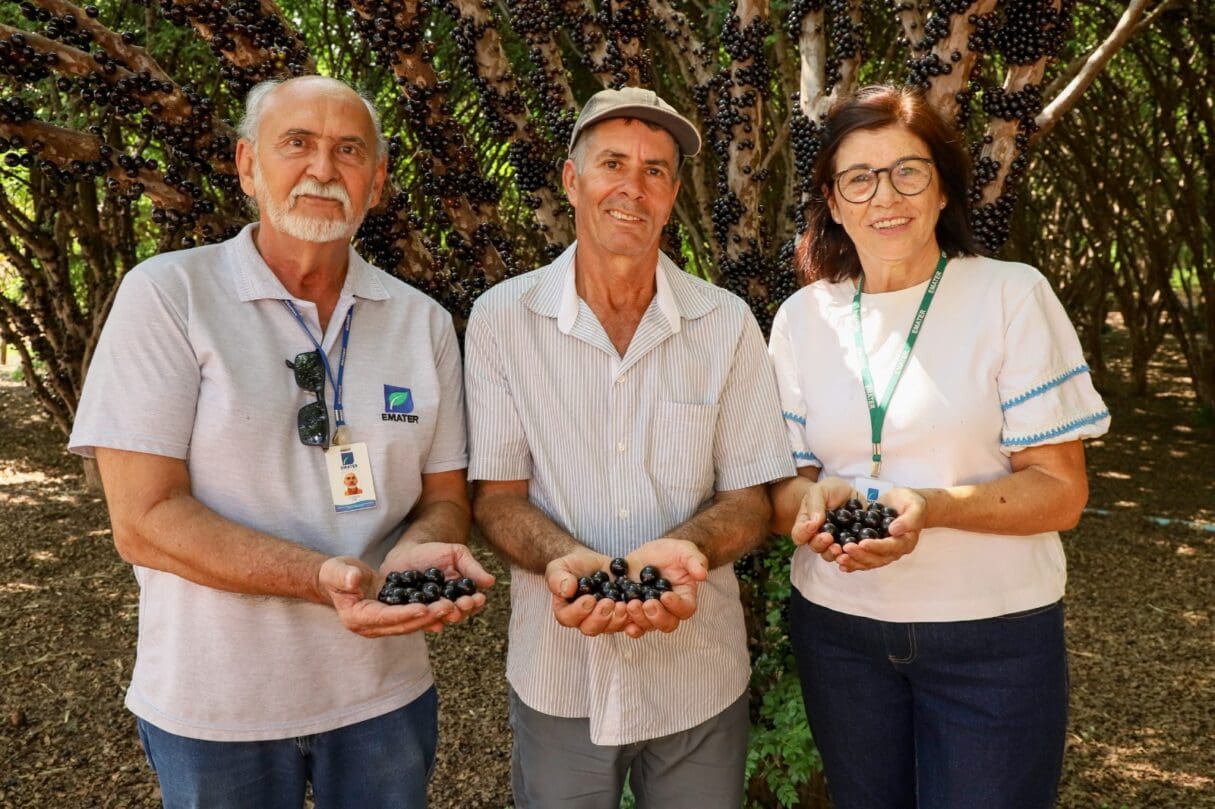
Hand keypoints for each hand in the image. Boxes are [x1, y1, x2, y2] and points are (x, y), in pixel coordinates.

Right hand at [321, 556, 457, 637]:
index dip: (405, 613)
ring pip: (411, 623)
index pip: (384, 617)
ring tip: (454, 606)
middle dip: (426, 617)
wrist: (340, 579)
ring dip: (433, 616)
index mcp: (357, 618)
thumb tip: (353, 579)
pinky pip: (413, 617)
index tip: (424, 607)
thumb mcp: (336, 571)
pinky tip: (449, 605)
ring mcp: (383, 625)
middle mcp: (371, 627)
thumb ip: (343, 575)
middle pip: (402, 624)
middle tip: (448, 607)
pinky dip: (430, 613)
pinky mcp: (393, 618)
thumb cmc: (336, 574)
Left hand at [379, 543, 495, 630]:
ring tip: (447, 610)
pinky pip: (419, 621)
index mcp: (460, 595)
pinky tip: (432, 623)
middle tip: (461, 605)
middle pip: (458, 615)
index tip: (476, 598)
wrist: (406, 553)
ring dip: (445, 617)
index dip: (475, 602)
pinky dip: (426, 623)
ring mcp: (430, 612)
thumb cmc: (433, 552)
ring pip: (440, 620)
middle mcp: (447, 607)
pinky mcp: (413, 615)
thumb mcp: (456, 554)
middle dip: (461, 611)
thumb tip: (491, 581)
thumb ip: (472, 568)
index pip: (472, 603)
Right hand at [546, 549, 629, 636]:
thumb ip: (557, 578)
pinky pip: (627, 622)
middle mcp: (584, 620)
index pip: (568, 618)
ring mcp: (603, 620)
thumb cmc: (573, 566)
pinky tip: (634, 606)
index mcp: (566, 611)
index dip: (578, 612)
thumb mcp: (559, 567)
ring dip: (617, 618)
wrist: (593, 563)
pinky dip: (632, 617)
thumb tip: (567, 590)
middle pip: (590, 628)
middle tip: (608, 603)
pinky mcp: (619, 615)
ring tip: (622, 604)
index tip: (589, 599)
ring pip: (610, 628)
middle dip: (600, 618)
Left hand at [619, 538, 709, 637]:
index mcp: (685, 598)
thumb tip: (702, 575)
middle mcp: (668, 611)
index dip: (676, 606)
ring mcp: (650, 613)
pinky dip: (624, 623)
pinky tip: (619, 616)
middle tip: (647, 603)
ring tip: (631, 604)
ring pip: (648, 626)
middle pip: (667, 624)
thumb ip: (695, 561)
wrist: (650, 554)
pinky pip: (630, 623)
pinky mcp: (633, 611)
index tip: (666, 596)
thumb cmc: (671, 552)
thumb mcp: (684, 550)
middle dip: (656, 616)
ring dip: (639, 618)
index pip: (686, 609)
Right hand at [790, 476, 856, 564]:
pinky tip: (856, 549)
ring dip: (834, 554)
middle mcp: (818, 536)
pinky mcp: (851, 544)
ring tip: (841, 548)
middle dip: (821, 544)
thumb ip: (815, 505)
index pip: (799, 535)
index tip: (812, 526)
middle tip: (829, 538)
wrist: (849, 492)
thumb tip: (814, 523)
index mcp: (806, 524)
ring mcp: (835, 542)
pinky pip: (850, 554)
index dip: (803, 534)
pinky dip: (852, 554)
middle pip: (815, 547)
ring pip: (831, 555)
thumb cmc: (830, 490)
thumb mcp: (820, 491)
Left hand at [835, 487, 925, 572]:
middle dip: (860, 555)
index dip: (876, 547)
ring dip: (854, 561)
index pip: (890, 547)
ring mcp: (882, 551)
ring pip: (868, 561)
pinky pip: (863, 558)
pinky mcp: (873, 547)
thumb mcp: (915, 506)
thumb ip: (908, 519)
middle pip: (877, 558)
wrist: (905, 503)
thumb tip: (893, 530)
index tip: (862, 543)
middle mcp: (894, 551)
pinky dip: (852, 562)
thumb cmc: (912, 503)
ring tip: (839, 558)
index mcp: (905, 542)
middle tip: (845, 549)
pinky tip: (840, 563)